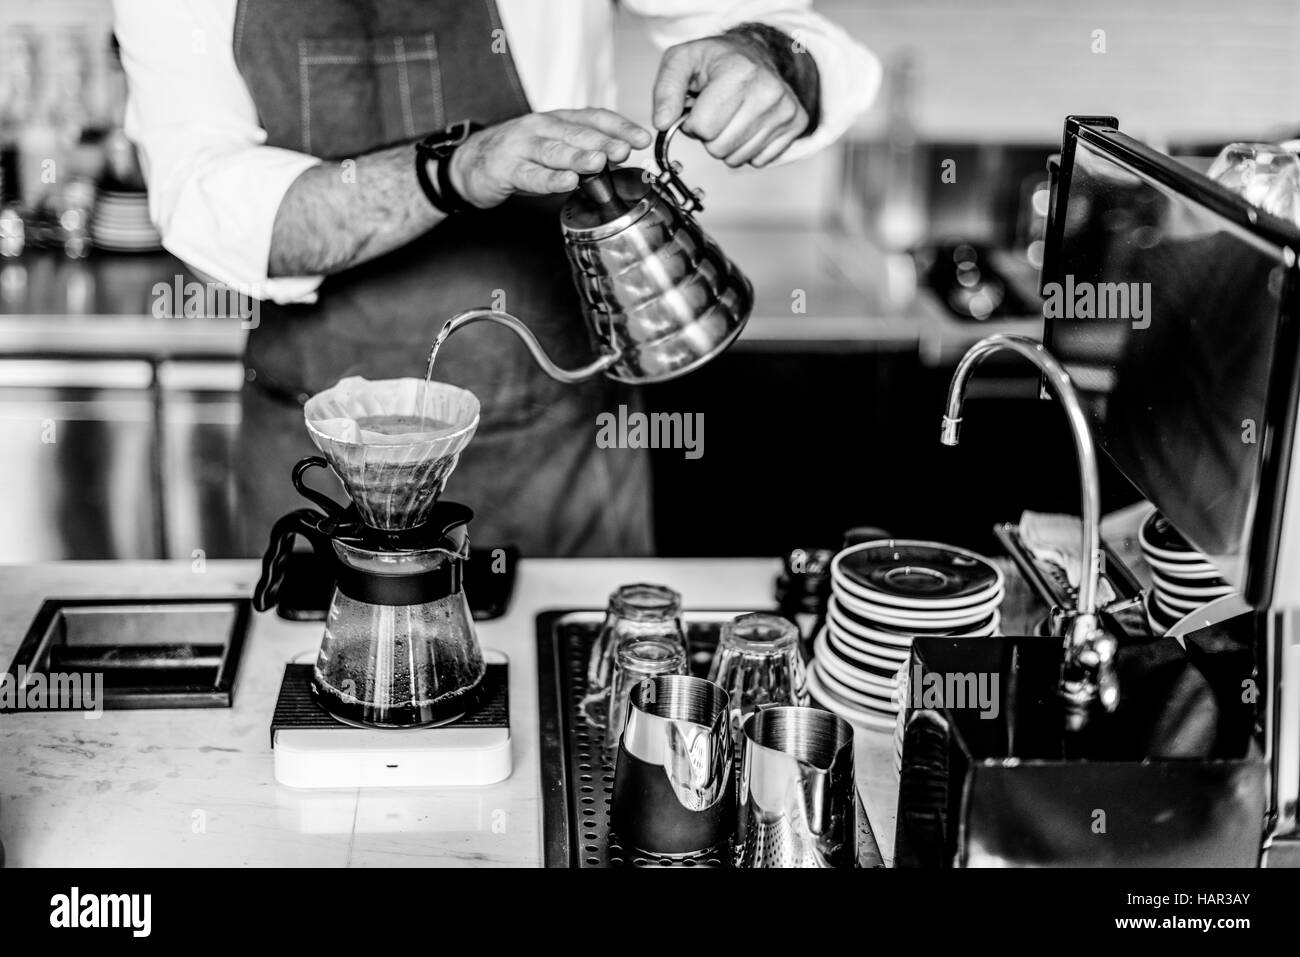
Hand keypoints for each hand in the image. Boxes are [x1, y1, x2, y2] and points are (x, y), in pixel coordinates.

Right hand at [447, 109, 651, 209]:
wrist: (469, 164)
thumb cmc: (517, 157)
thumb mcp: (552, 149)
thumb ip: (582, 153)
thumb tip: (619, 159)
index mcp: (555, 121)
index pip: (592, 118)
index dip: (618, 127)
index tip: (641, 139)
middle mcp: (539, 128)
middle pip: (576, 133)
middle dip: (603, 141)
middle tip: (625, 150)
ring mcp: (520, 146)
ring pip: (554, 151)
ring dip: (579, 157)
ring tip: (599, 162)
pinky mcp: (505, 168)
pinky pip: (530, 175)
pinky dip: (550, 180)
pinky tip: (566, 182)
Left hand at [653, 36, 807, 167]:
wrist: (754, 53)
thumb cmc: (716, 60)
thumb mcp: (681, 62)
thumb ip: (665, 91)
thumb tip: (662, 123)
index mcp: (739, 72)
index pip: (703, 127)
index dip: (693, 123)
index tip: (700, 107)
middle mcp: (768, 91)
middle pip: (719, 147)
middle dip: (710, 136)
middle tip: (717, 113)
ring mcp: (785, 109)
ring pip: (738, 158)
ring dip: (727, 144)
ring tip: (731, 118)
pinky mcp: (796, 124)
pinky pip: (758, 161)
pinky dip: (748, 149)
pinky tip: (748, 125)